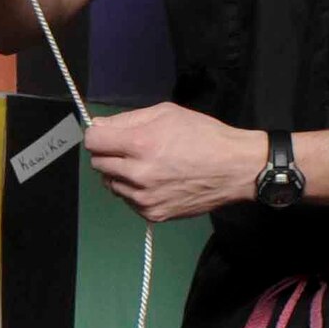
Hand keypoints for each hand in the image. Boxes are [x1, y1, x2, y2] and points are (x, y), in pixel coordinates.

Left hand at [84, 103, 263, 221]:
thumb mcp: (167, 113)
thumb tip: (98, 126)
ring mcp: (144, 198)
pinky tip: (156, 181)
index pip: (93, 141)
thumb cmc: (203, 135)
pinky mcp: (152, 214)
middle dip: (109, 153)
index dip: (98, 135)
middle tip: (131, 149)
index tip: (107, 135)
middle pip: (97, 163)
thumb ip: (128, 119)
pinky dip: (135, 191)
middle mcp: (138, 174)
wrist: (236, 169)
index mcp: (140, 144)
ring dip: (120, 174)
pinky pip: (128, 200)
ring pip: (110, 184)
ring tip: (147, 166)